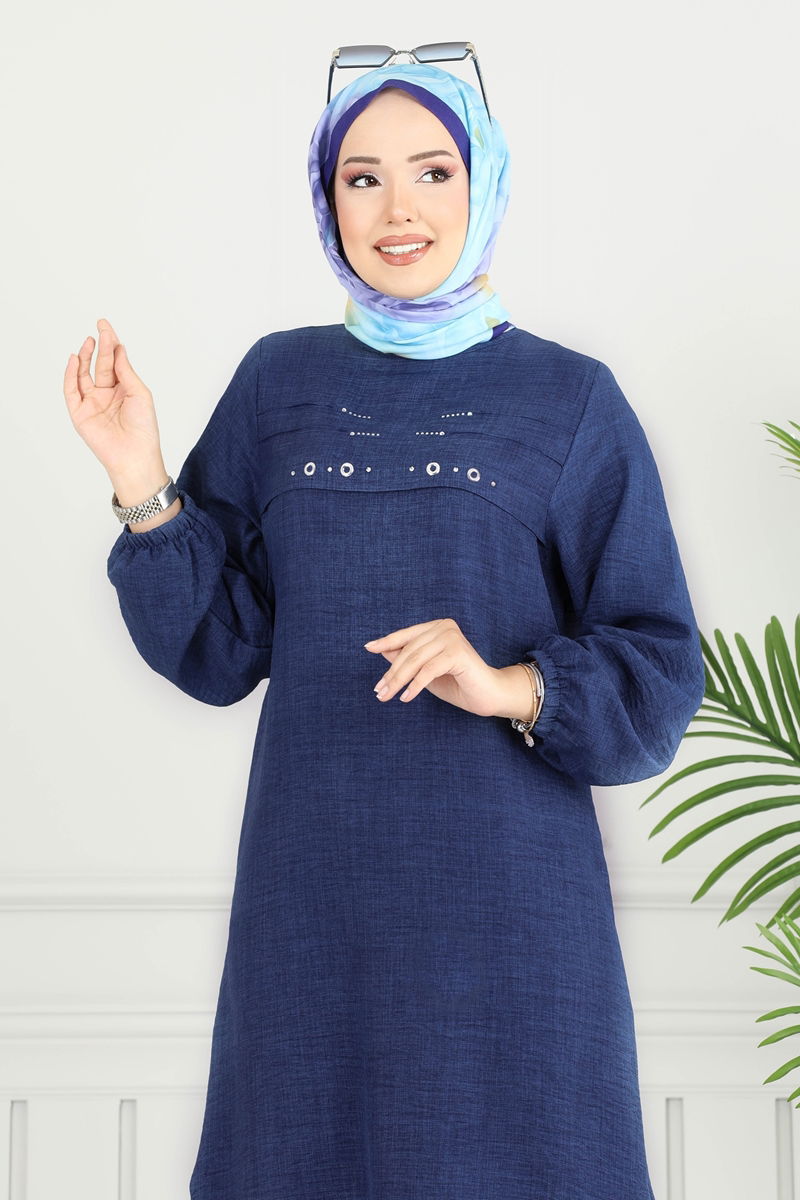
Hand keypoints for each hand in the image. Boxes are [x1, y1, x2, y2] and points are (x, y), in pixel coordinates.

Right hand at [63, 317, 164, 480]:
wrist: (135, 455)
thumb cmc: (143, 428)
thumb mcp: (139, 393)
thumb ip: (125, 370)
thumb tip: (118, 348)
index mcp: (124, 390)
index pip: (115, 362)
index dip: (111, 344)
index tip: (107, 327)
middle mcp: (107, 395)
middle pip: (100, 365)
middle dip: (101, 346)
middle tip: (101, 328)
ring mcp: (92, 403)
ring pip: (84, 375)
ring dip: (85, 357)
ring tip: (89, 341)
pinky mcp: (80, 413)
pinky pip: (71, 390)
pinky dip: (71, 374)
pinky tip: (75, 359)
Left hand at [363, 617, 506, 718]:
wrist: (488, 696)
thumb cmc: (457, 684)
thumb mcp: (425, 672)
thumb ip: (407, 659)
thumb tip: (381, 650)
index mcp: (437, 627)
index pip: (406, 635)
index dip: (386, 642)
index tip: (369, 648)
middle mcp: (445, 627)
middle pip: (408, 650)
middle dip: (391, 673)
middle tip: (379, 691)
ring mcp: (452, 638)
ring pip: (415, 660)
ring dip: (398, 680)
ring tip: (387, 696)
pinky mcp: (457, 653)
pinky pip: (428, 670)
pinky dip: (414, 686)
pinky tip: (406, 698)